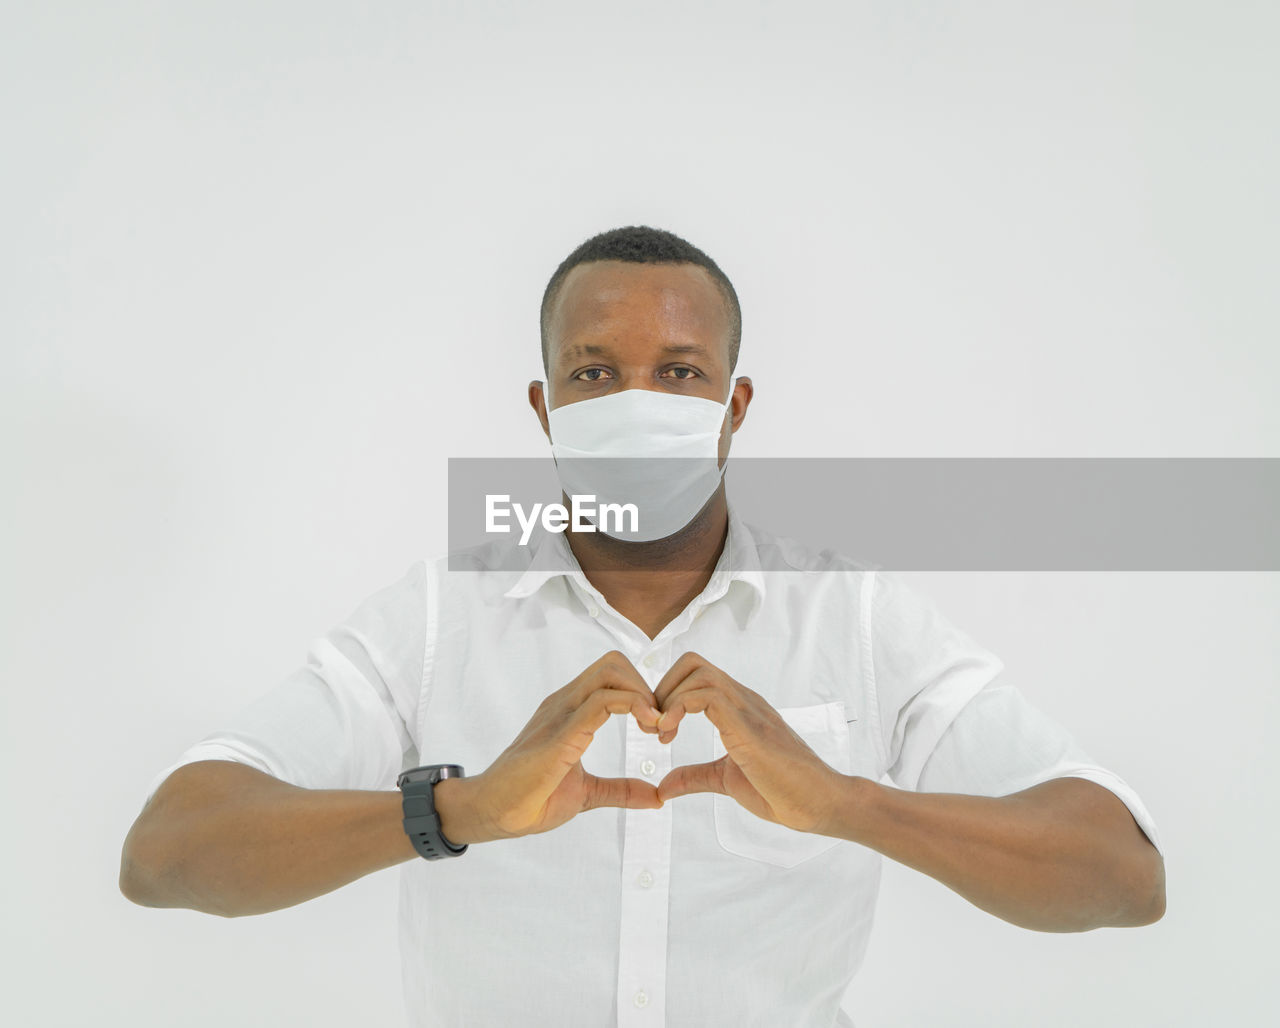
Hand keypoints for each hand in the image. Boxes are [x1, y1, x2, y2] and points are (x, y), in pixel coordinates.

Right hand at [464, 650, 664, 839]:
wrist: (492, 813)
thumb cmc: (530, 799)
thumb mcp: (587, 794)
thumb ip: (620, 790)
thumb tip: (655, 796)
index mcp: (570, 711)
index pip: (611, 674)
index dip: (642, 692)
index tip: (658, 725)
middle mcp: (565, 703)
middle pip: (614, 663)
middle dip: (646, 686)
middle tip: (659, 723)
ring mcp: (560, 714)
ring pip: (610, 673)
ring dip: (642, 694)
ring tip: (654, 727)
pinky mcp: (560, 734)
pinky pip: (600, 702)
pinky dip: (632, 706)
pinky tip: (646, 728)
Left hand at [652, 651, 844, 833]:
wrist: (819, 804)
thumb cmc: (782, 790)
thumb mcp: (726, 780)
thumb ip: (695, 776)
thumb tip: (663, 786)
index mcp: (737, 708)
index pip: (696, 673)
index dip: (668, 693)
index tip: (659, 729)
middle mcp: (742, 700)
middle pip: (692, 662)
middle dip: (663, 688)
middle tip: (655, 726)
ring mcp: (747, 709)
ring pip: (698, 672)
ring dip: (669, 698)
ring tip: (663, 733)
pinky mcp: (748, 726)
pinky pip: (708, 695)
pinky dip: (680, 708)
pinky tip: (672, 733)